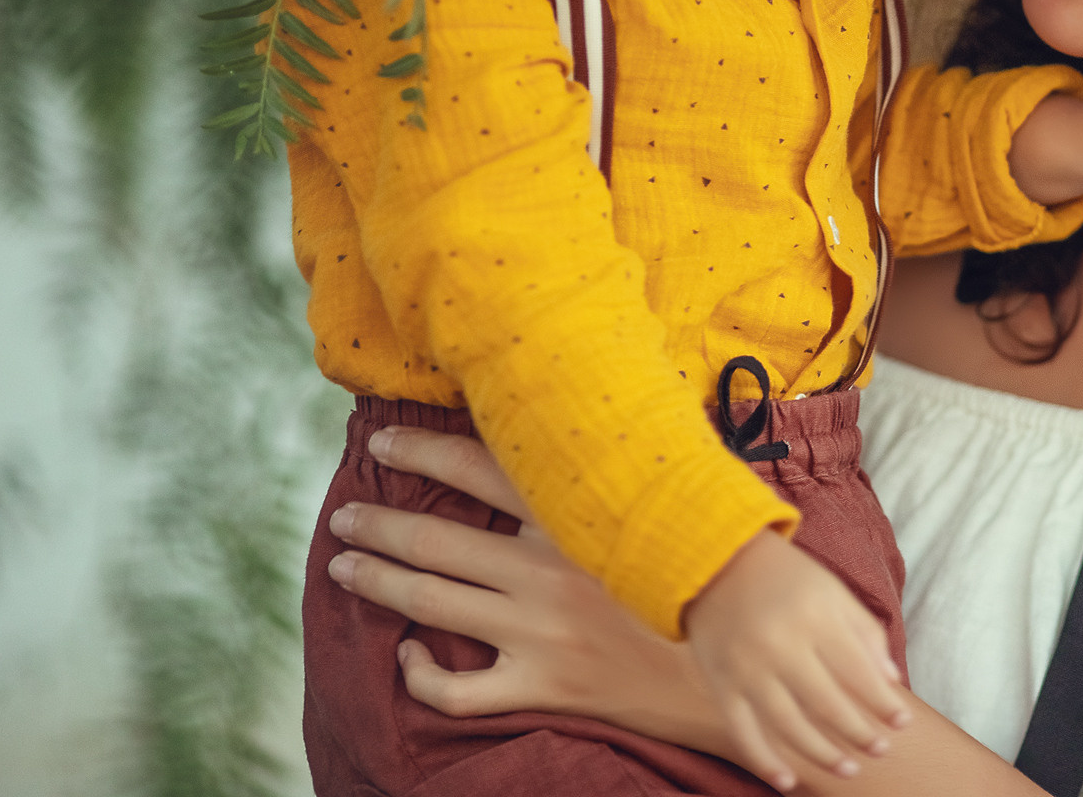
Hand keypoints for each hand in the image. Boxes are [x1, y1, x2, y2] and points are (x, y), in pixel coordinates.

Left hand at [326, 428, 697, 729]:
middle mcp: (547, 570)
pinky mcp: (540, 686)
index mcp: (575, 516)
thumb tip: (601, 395)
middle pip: (434, 538)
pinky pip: (455, 688)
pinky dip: (419, 673)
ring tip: (343, 566)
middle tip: (344, 515)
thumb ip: (629, 458)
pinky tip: (407, 656)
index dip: (420, 451)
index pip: (477, 467)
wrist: (738, 666)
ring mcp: (539, 632)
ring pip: (428, 601)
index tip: (382, 443)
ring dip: (375, 579)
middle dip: (376, 523)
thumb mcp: (676, 499)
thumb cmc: (708, 571)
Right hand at [683, 530, 909, 791]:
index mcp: (814, 615)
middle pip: (827, 704)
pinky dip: (765, 762)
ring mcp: (747, 668)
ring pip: (789, 726)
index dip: (883, 702)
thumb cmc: (784, 577)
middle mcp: (780, 643)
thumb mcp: (831, 590)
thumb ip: (865, 631)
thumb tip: (891, 681)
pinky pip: (743, 733)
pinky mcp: (721, 685)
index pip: (858, 670)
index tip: (902, 723)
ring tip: (849, 769)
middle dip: (859, 733)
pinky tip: (789, 782)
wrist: (714, 561)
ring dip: (822, 755)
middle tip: (881, 749)